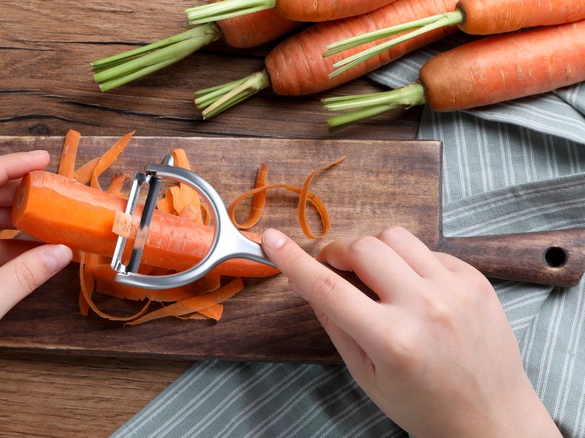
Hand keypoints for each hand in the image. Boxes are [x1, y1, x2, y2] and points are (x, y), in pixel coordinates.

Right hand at [261, 226, 559, 437]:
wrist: (491, 417)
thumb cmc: (424, 405)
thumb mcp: (366, 375)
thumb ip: (335, 324)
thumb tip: (306, 281)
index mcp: (392, 341)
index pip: (328, 288)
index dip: (293, 260)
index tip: (272, 240)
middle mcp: (426, 309)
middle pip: (363, 248)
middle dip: (339, 252)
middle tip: (336, 269)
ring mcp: (455, 291)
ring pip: (395, 237)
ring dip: (374, 250)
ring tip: (377, 278)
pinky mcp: (476, 280)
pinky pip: (428, 249)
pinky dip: (409, 261)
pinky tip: (412, 288)